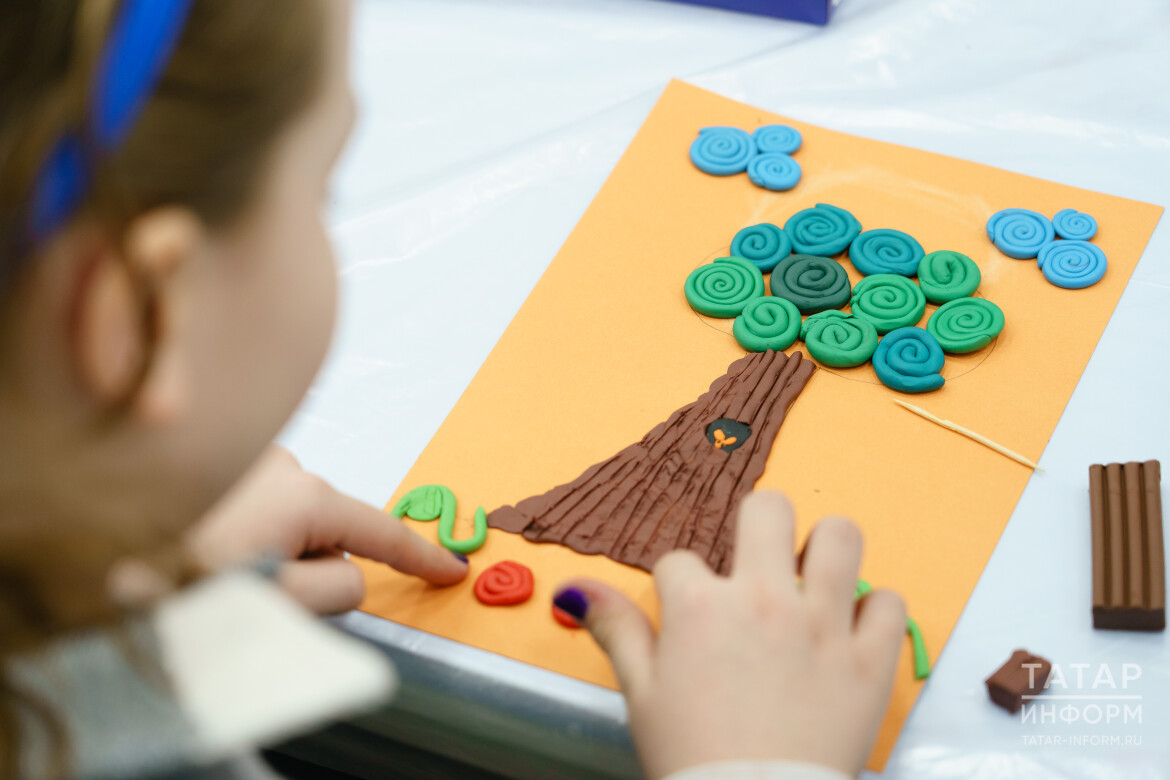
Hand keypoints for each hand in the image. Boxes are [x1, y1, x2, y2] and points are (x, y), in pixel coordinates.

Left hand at [186, 446, 467, 613]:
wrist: (82, 553)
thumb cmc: (166, 578)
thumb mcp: (274, 604)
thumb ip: (336, 591)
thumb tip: (347, 574)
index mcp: (303, 496)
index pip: (381, 531)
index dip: (421, 557)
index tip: (450, 569)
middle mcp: (282, 465)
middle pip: (330, 534)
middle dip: (306, 568)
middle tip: (249, 596)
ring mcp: (248, 458)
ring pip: (289, 523)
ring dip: (267, 551)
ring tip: (207, 570)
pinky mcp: (219, 462)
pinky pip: (257, 507)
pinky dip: (242, 531)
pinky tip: (196, 545)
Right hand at [553, 491, 904, 779]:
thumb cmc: (695, 759)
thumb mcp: (642, 694)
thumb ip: (617, 630)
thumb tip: (577, 589)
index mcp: (701, 608)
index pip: (681, 558)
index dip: (680, 583)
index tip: (687, 612)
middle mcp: (764, 600)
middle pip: (767, 508)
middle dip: (758, 524)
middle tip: (757, 558)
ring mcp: (822, 625)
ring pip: (840, 536)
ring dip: (825, 549)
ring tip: (813, 576)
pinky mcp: (869, 659)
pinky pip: (889, 602)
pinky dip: (873, 611)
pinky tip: (852, 628)